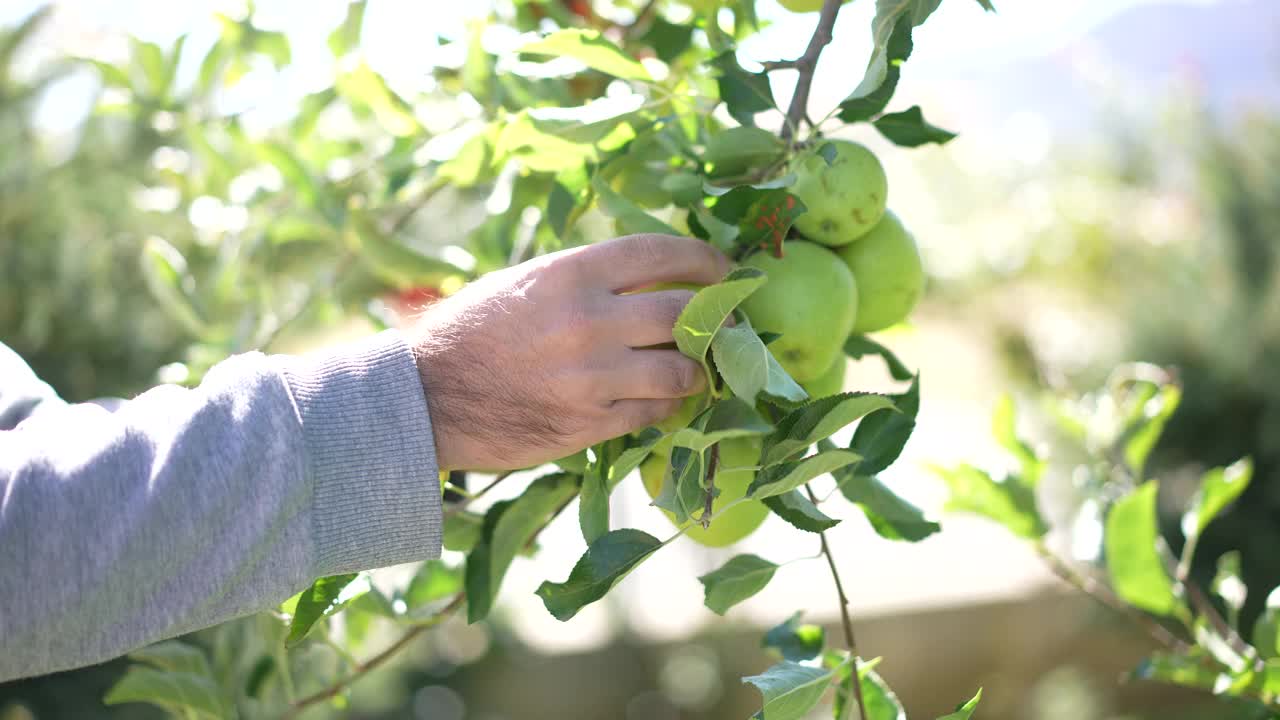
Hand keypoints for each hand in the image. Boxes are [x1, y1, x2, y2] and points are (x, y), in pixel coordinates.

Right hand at [408, 234, 731, 470]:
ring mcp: (593, 376)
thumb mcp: (524, 283)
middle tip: (727, 323)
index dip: (704, 260)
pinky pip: (654, 411)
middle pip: (686, 312)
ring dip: (697, 368)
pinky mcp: (589, 423)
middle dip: (716, 317)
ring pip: (681, 369)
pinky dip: (667, 404)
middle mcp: (590, 320)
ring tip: (697, 367)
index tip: (724, 269)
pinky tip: (663, 398)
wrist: (424, 398)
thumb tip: (647, 280)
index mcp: (571, 274)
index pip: (661, 254)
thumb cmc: (468, 331)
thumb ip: (585, 281)